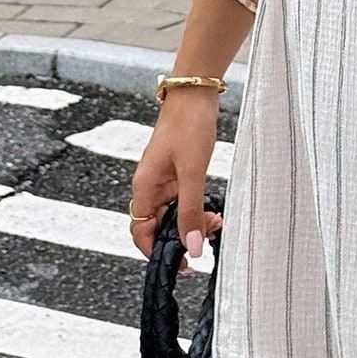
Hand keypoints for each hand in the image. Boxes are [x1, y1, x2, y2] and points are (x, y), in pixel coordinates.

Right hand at [129, 91, 221, 272]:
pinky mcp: (177, 172)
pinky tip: (213, 209)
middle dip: (181, 236)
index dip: (157, 252)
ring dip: (192, 222)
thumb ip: (191, 211)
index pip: (140, 233)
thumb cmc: (189, 126)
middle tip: (207, 239)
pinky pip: (183, 199)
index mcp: (144, 188)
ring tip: (216, 222)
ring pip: (173, 214)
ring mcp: (164, 180)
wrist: (195, 94)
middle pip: (158, 226)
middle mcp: (150, 186)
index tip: (181, 263)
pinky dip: (197, 208)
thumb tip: (192, 247)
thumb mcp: (193, 173)